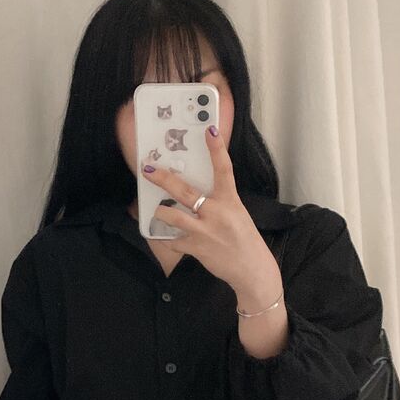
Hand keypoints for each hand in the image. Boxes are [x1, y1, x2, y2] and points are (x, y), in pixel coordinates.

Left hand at [140, 127, 279, 297]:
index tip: (209, 130)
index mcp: (230, 200)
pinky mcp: (196, 248)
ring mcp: (205, 231)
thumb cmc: (243, 239)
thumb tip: (194, 194)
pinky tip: (167, 237)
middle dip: (163, 179)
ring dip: (161, 212)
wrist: (251, 269)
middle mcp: (217, 212)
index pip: (223, 169)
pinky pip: (174, 240)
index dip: (216, 149)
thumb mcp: (236, 214)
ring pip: (173, 216)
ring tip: (156, 209)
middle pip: (185, 191)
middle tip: (148, 169)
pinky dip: (169, 239)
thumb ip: (218, 202)